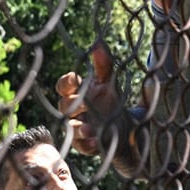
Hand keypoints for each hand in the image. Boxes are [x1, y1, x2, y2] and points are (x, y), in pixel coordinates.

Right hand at [56, 41, 125, 155]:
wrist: (126, 129)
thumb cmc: (112, 102)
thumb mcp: (110, 83)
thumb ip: (104, 65)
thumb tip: (99, 44)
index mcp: (77, 93)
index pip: (63, 87)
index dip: (66, 83)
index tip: (74, 80)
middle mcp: (74, 111)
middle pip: (64, 106)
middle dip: (72, 104)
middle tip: (83, 103)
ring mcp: (78, 128)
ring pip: (70, 128)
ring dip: (78, 128)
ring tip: (88, 129)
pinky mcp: (86, 145)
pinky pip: (82, 146)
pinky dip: (88, 144)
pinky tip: (95, 142)